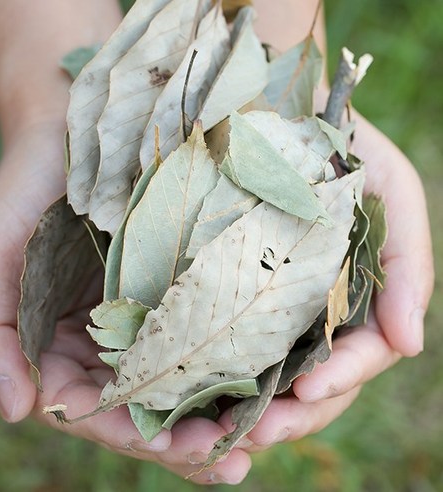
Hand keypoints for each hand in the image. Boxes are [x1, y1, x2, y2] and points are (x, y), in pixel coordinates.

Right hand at [0, 120, 254, 484]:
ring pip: (174, 382)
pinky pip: (198, 337)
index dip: (129, 434)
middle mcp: (101, 342)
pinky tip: (258, 383)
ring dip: (211, 413)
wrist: (72, 133)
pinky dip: (224, 366)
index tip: (176, 446)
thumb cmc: (26, 190)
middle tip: (232, 457)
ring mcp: (140, 318)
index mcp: (56, 348)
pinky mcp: (173, 290)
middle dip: (182, 439)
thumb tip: (19, 410)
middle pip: (141, 407)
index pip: (90, 410)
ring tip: (256, 437)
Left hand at [215, 113, 433, 465]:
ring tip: (220, 432)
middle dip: (290, 412)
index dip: (340, 378)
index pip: (358, 354)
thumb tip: (409, 345)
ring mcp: (272, 305)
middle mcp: (314, 307)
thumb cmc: (333, 141)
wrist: (269, 107)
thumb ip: (410, 263)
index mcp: (354, 291)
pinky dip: (215, 378)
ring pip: (268, 377)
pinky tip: (194, 396)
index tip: (306, 391)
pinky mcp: (227, 294)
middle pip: (313, 380)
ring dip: (249, 411)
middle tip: (254, 433)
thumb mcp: (389, 185)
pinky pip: (226, 346)